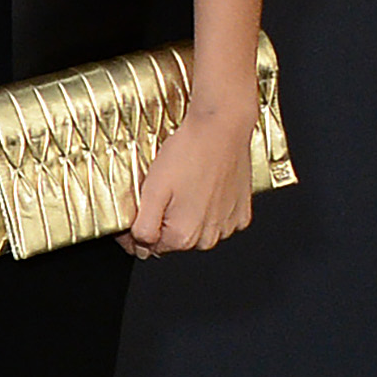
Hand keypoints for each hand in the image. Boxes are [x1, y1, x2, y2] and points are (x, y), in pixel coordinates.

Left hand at [123, 97, 258, 256]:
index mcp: (184, 235)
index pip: (151, 247)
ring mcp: (228, 225)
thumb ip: (143, 225)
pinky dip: (208, 209)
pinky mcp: (241, 212)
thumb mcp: (151, 190)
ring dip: (184, 216)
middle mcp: (210, 236)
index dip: (136, 232)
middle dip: (162, 222)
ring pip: (196, 231)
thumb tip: (140, 247)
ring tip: (180, 187)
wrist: (221, 129)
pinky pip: (218, 219)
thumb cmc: (188, 154)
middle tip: (158, 193)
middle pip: (174, 240)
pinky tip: (200, 188)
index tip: (135, 213)